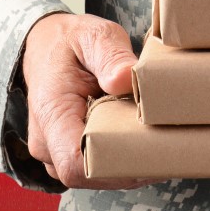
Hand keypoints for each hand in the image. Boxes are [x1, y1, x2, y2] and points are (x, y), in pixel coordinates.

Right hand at [21, 12, 164, 188]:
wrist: (46, 45)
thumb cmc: (71, 41)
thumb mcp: (93, 35)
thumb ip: (111, 56)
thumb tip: (126, 78)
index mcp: (51, 113)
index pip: (74, 163)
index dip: (114, 166)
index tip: (148, 147)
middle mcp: (46, 142)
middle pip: (89, 174)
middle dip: (129, 164)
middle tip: (164, 140)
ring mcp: (54, 152)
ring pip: (94, 175)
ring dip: (126, 162)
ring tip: (154, 137)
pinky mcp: (66, 152)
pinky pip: (93, 167)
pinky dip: (119, 157)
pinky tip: (141, 138)